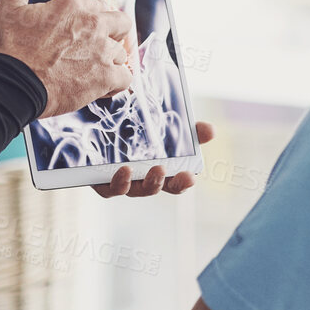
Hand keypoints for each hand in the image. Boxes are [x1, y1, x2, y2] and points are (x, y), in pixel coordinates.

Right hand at [0, 0, 135, 118]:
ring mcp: (101, 53)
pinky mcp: (104, 79)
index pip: (96, 4)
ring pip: (121, 53)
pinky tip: (101, 86)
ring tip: (89, 70)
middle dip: (110, 33)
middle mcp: (92, 26)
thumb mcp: (9, 6)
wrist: (9, 88)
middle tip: (92, 47)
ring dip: (109, 61)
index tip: (78, 30)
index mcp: (72, 6)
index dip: (89, 17)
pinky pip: (126, 78)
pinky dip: (116, 83)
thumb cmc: (8, 51)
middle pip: (120, 23)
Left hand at [92, 121, 215, 197]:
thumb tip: (210, 130)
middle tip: (181, 175)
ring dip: (149, 183)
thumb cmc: (136, 126)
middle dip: (172, 184)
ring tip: (157, 169)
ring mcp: (121, 180)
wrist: (99, 119)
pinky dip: (120, 182)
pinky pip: (110, 188)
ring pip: (135, 190)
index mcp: (159, 169)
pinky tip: (126, 169)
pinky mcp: (100, 179)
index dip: (184, 182)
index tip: (191, 176)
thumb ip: (188, 128)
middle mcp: (140, 178)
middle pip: (158, 188)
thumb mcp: (163, 122)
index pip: (175, 182)